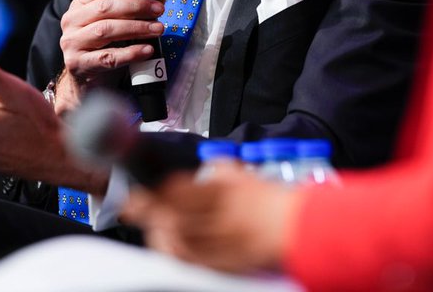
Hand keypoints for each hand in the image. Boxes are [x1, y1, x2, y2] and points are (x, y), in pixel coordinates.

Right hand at [58, 0, 167, 86]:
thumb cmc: (106, 46)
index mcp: (81, 5)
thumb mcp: (122, 22)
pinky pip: (108, 57)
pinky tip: (147, 50)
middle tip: (158, 10)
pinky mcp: (77, 64)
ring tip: (158, 29)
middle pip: (105, 8)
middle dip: (136, 6)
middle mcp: (72, 20)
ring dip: (136, 28)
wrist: (89, 81)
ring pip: (106, 30)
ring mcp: (72, 43)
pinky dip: (131, 53)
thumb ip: (141, 4)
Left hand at [121, 164, 300, 273]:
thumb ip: (222, 170)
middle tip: (132, 206)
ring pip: (179, 240)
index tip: (139, 189)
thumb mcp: (246, 176)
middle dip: (148, 211)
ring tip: (149, 225)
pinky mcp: (225, 261)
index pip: (181, 189)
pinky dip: (175, 253)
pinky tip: (167, 246)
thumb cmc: (274, 202)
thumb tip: (204, 170)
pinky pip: (191, 260)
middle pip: (174, 215)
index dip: (156, 190)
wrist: (301, 227)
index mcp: (227, 191)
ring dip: (158, 232)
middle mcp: (222, 216)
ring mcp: (222, 241)